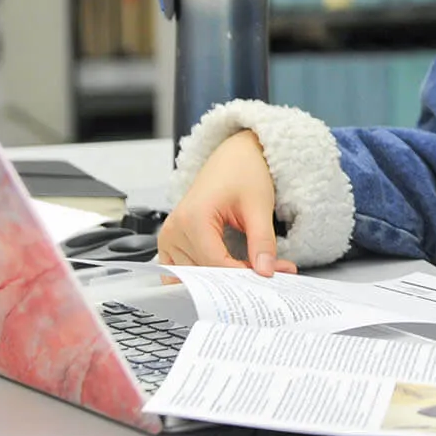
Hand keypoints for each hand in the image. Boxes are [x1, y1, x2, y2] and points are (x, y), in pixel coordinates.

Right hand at [156, 129, 297, 276]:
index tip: (265, 276)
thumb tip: (265, 271)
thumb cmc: (243, 172)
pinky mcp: (171, 240)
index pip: (216, 263)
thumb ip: (262, 242)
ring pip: (194, 275)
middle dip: (235, 277)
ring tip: (249, 268)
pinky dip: (204, 274)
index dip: (243, 274)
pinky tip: (226, 270)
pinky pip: (183, 270)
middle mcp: (175, 229)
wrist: (233, 156)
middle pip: (204, 272)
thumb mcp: (259, 206)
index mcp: (192, 218)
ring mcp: (169, 236)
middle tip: (265, 273)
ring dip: (221, 279)